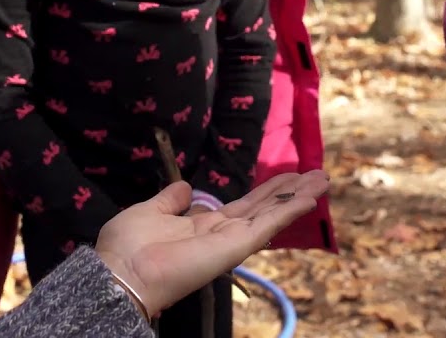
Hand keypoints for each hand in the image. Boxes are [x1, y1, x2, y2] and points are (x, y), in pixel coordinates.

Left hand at [94, 170, 328, 316]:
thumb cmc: (129, 244)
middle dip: (289, 191)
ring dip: (298, 197)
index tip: (287, 176)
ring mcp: (231, 241)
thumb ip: (170, 200)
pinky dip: (289, 211)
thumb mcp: (149, 211)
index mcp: (202, 224)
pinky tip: (310, 198)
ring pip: (271, 215)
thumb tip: (185, 188)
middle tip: (316, 174)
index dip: (265, 191)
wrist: (123, 270)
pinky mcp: (235, 247)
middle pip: (264, 208)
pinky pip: (267, 226)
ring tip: (322, 179)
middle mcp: (222, 233)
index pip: (242, 205)